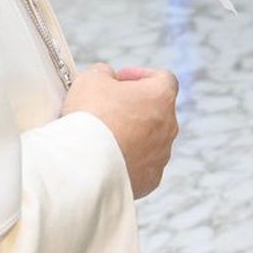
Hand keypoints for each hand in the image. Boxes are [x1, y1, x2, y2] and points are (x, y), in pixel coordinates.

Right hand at [62, 63, 179, 198]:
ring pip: (150, 140)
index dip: (141, 75)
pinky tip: (106, 158)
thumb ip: (105, 73)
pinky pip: (142, 165)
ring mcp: (161, 155)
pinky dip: (128, 160)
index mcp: (161, 97)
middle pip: (156, 111)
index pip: (163, 78)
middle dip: (134, 107)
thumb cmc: (91, 117)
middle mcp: (169, 127)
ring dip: (132, 135)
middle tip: (107, 107)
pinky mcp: (150, 180)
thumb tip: (107, 78)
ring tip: (103, 136)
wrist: (84, 165)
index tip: (120, 79)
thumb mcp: (92, 78)